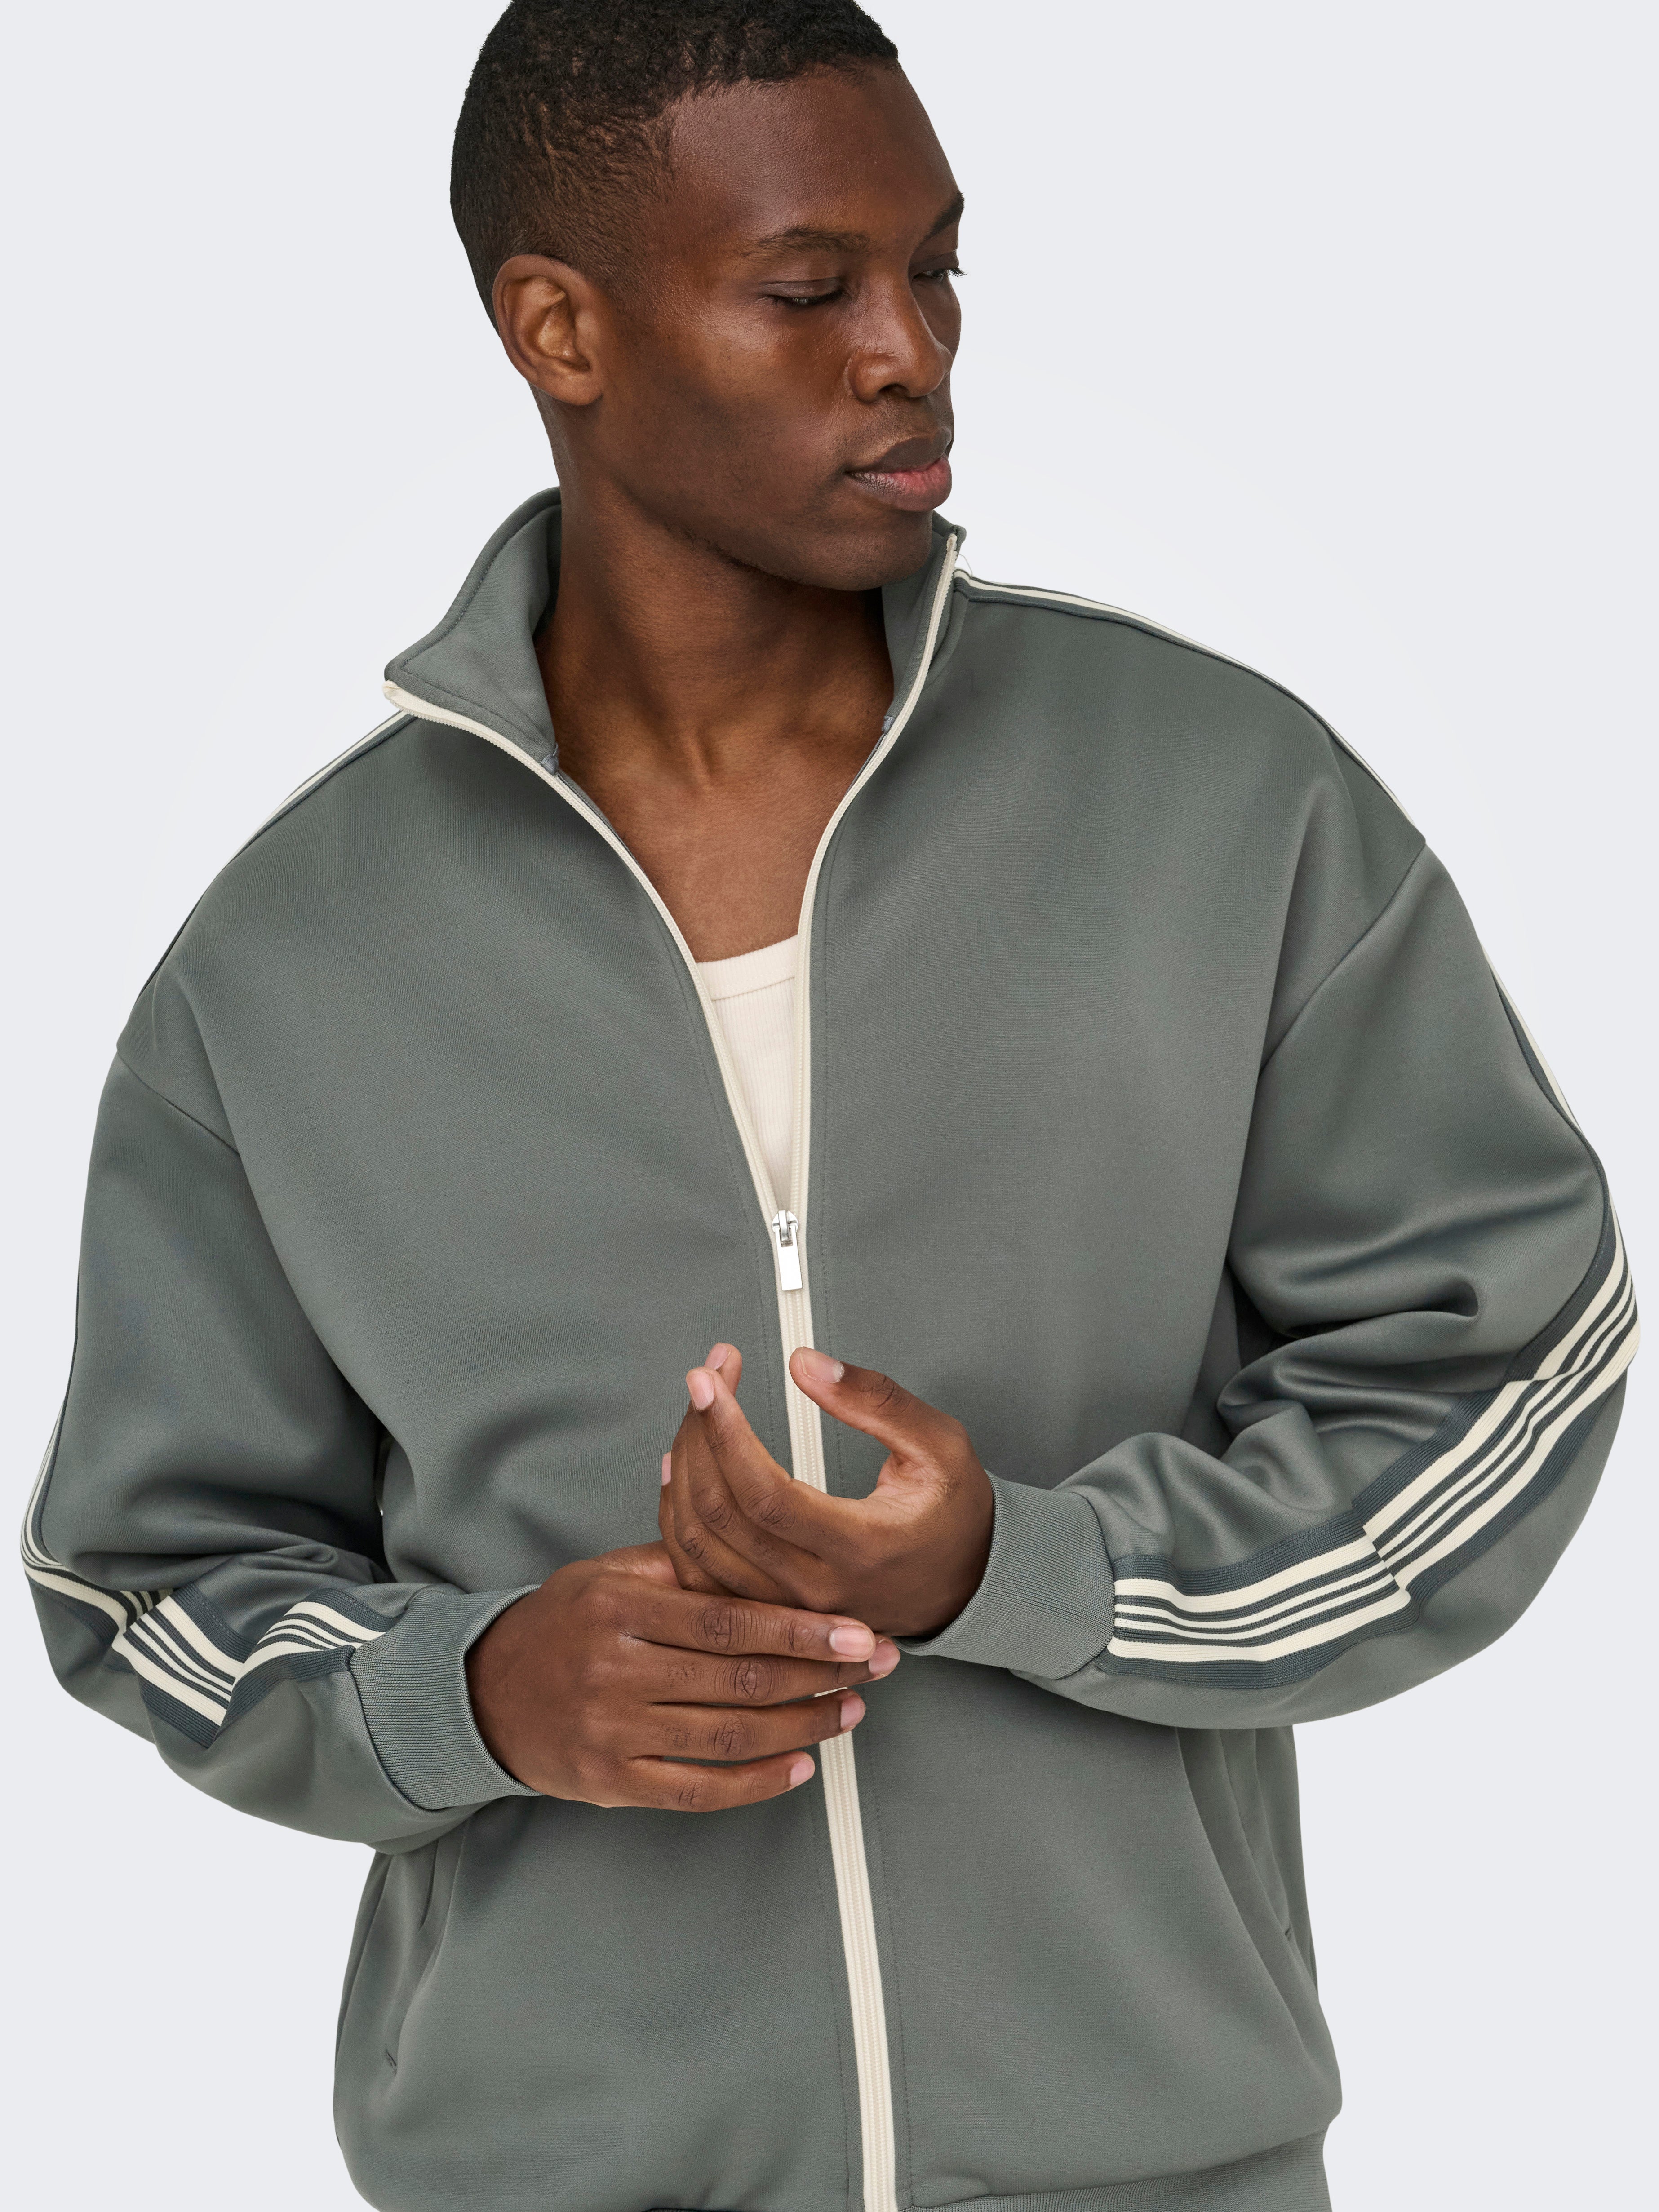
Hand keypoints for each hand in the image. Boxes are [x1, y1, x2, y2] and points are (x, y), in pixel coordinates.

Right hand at [465, 1541, 897, 1809]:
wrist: (486, 1692)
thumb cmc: (564, 1624)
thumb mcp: (608, 1575)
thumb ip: (681, 1565)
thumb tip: (761, 1548)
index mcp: (617, 1609)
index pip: (726, 1620)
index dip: (800, 1630)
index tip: (856, 1630)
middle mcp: (613, 1672)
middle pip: (738, 1679)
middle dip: (819, 1674)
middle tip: (875, 1665)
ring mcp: (611, 1733)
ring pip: (728, 1736)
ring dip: (802, 1725)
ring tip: (850, 1710)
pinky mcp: (611, 1782)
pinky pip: (698, 1790)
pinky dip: (757, 1782)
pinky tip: (800, 1765)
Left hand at [658, 1344, 993, 1637]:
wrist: (966, 1585)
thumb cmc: (955, 1515)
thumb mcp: (940, 1444)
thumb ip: (875, 1400)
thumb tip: (804, 1364)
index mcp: (861, 1548)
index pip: (765, 1495)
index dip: (725, 1432)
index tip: (708, 1379)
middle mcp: (816, 1590)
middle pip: (721, 1516)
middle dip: (699, 1435)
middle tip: (705, 1381)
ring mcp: (787, 1610)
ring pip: (700, 1548)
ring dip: (683, 1473)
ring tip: (695, 1416)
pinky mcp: (769, 1615)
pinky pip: (700, 1573)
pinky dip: (680, 1519)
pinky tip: (683, 1472)